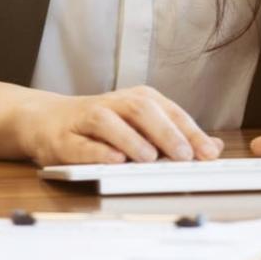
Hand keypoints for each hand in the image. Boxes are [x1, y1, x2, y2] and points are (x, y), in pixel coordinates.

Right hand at [14, 85, 223, 166]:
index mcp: (137, 99)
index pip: (168, 111)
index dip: (190, 131)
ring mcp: (86, 118)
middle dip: (165, 132)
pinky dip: (97, 152)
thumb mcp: (141, 126)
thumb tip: (215, 147)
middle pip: (141, 110)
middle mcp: (114, 104)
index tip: (208, 152)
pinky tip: (113, 160)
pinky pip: (81, 144)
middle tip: (184, 155)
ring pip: (109, 122)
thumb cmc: (101, 127)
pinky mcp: (63, 138)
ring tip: (149, 158)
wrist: (45, 120)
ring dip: (131, 140)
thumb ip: (176, 135)